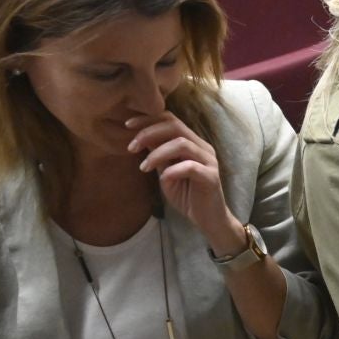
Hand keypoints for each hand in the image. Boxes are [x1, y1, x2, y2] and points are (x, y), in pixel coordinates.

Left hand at [126, 112, 240, 251]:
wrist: (207, 219)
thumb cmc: (187, 195)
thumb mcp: (166, 171)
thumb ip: (158, 154)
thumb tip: (140, 137)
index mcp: (193, 142)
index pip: (171, 120)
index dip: (148, 119)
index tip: (127, 125)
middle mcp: (202, 147)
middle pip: (175, 126)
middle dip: (149, 133)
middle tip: (131, 147)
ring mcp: (209, 161)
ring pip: (181, 144)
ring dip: (157, 153)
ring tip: (144, 167)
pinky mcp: (211, 177)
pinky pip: (190, 167)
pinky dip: (172, 170)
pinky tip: (162, 179)